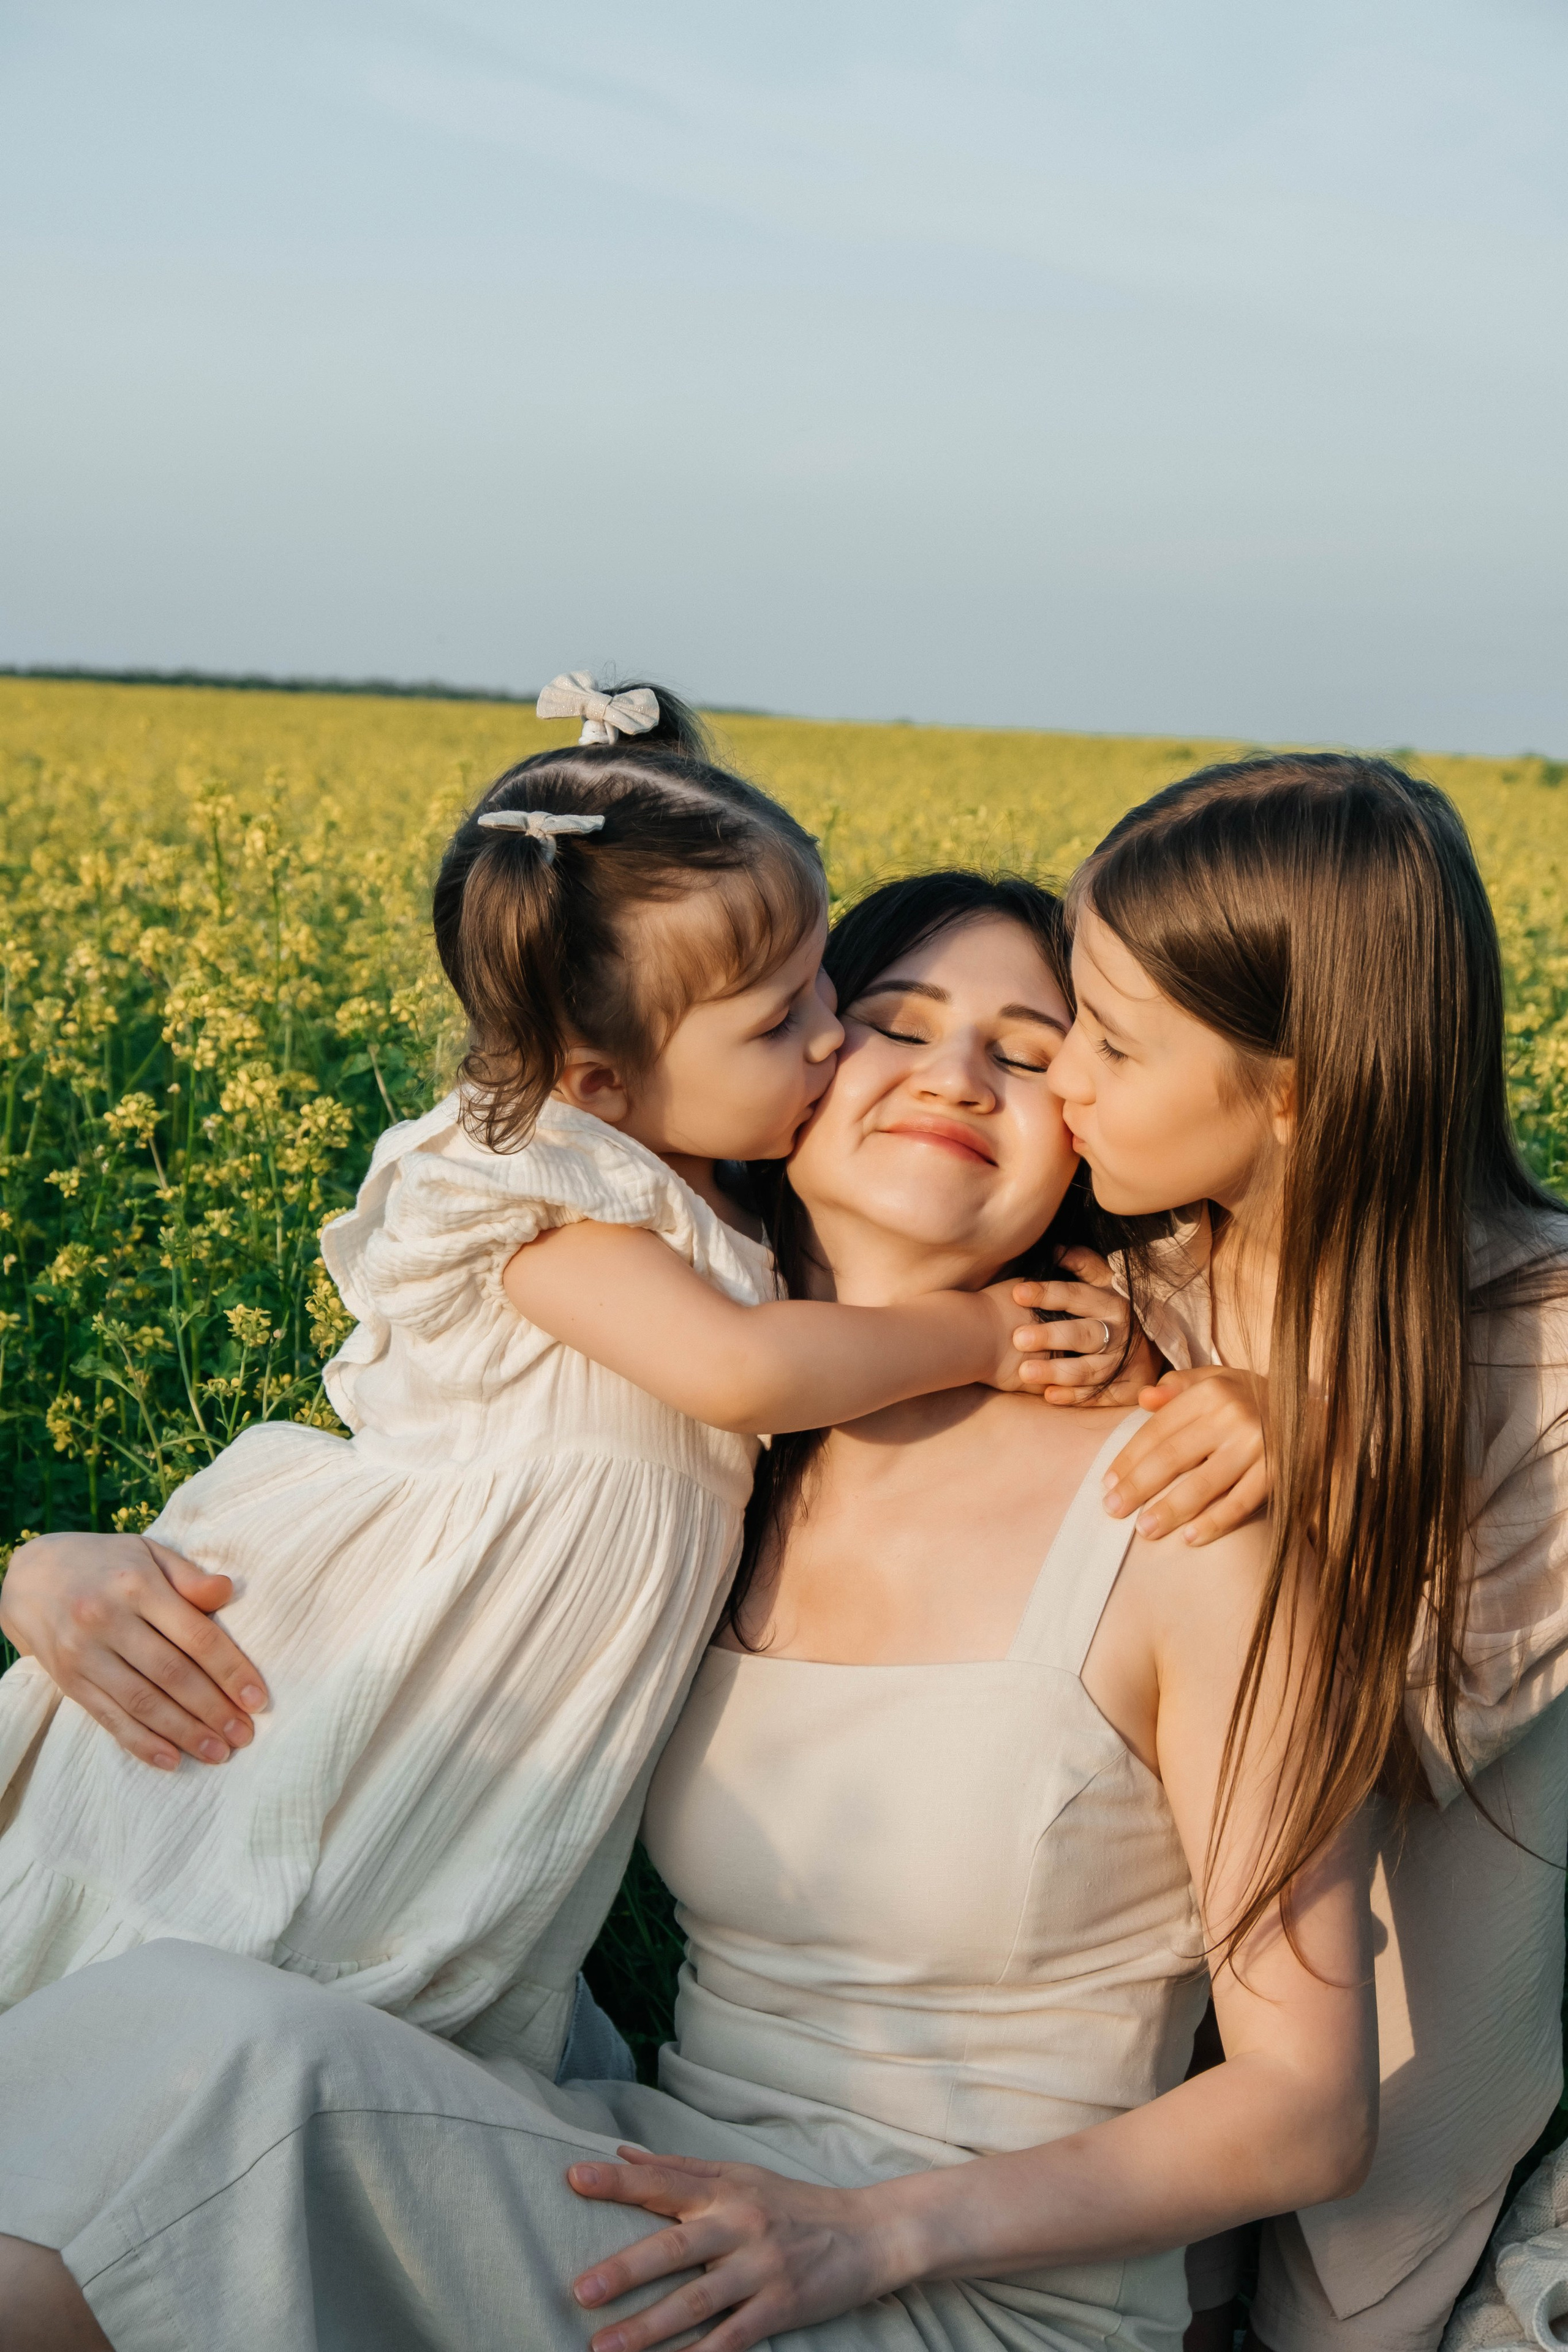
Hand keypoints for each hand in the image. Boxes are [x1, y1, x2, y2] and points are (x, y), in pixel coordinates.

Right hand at [0, 1531, 267, 1769]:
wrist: (33, 1578)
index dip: (230, 1670)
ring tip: (219, 1752)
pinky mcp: (69, 1682)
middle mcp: (108, 1621)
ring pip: (142, 1703)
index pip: (195, 1636)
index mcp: (137, 1586)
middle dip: (213, 1710)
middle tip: (245, 1734)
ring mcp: (85, 1655)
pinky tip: (172, 1760)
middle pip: (171, 1675)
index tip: (258, 1699)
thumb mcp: (148, 1553)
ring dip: (184, 1733)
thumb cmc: (106, 1564)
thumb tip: (227, 1591)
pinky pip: (109, 1719)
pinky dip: (141, 1743)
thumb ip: (188, 1576)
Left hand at [568, 2147, 910, 2351]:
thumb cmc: (793, 2202)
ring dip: (648, 2328)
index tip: (573, 2177)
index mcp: (725, 2190)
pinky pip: (733, 2338)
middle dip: (624, 2269)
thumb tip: (623, 2153)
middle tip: (579, 2291)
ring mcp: (760, 2269)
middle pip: (674, 2247)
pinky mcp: (781, 2308)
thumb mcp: (741, 2174)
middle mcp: (739, 2225)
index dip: (619, 2180)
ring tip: (604, 2348)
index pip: (663, 2180)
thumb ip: (681, 2167)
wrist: (868, 2232)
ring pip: (697, 2301)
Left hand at [1008, 1248, 1163, 1406]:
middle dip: (1051, 1336)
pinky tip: (1049, 1395)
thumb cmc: (1119, 1314)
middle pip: (1082, 1334)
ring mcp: (1124, 1364)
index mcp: (1113, 1303)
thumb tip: (1055, 1249)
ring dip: (1056, 1371)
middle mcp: (1120, 1333)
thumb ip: (1085, 1265)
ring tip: (1024, 1372)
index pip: (1076, 1295)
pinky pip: (1097, 1395)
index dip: (1047, 1293)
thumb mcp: (1109, 1285)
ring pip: (1088, 1369)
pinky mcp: (1127, 1390)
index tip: (1017, 1293)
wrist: (1159, 1350)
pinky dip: (1074, 1397)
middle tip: (1018, 1338)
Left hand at [1102, 1365, 1268, 1542]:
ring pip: (1203, 1485)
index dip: (1129, 1458)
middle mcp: (1233, 1416)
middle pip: (1173, 1458)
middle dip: (1138, 1487)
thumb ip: (1179, 1386)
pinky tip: (1191, 1538)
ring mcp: (1259, 1446)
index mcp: (1211, 1392)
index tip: (1107, 1483)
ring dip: (1170, 1511)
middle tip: (1112, 1511)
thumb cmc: (1253, 1398)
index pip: (1158, 1430)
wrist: (1316, 1412)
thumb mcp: (1218, 1381)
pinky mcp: (1280, 1474)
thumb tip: (1144, 1398)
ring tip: (1144, 1530)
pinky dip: (1215, 1523)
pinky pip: (1240, 1504)